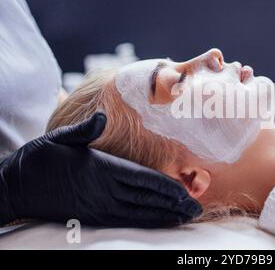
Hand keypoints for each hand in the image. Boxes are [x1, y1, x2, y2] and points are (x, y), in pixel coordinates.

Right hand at [0, 113, 201, 227]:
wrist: (16, 188)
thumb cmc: (39, 160)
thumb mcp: (59, 138)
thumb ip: (84, 130)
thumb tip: (104, 115)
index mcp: (100, 169)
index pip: (142, 178)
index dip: (166, 187)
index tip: (186, 191)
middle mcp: (103, 190)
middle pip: (146, 198)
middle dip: (173, 204)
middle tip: (196, 209)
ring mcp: (99, 206)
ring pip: (140, 213)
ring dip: (165, 216)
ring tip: (185, 218)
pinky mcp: (94, 216)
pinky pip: (126, 221)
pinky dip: (146, 221)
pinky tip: (159, 221)